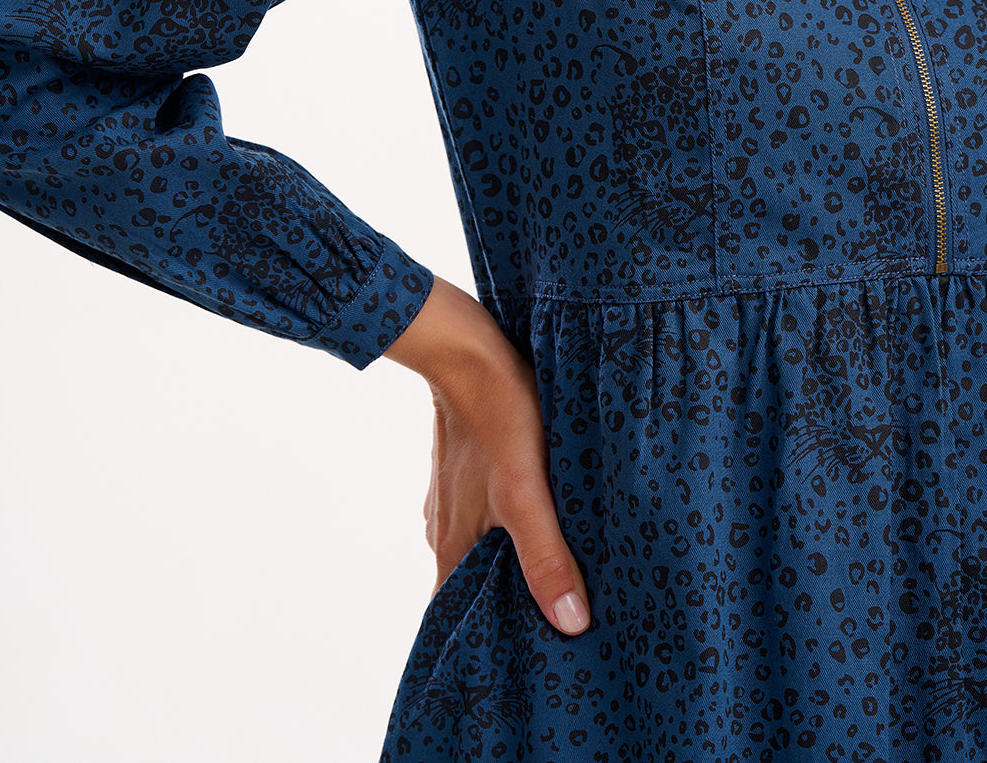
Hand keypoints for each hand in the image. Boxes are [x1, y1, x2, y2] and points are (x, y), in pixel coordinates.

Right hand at [384, 275, 590, 636]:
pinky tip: (544, 518)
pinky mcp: (468, 468)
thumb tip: (571, 625)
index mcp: (450, 548)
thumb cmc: (499, 416)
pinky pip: (487, 513)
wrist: (468, 347)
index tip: (518, 667)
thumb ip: (545, 556)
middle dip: (508, 606)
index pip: (455, 620)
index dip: (481, 646)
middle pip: (473, 586)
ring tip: (559, 575)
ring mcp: (453, 496)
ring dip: (512, 563)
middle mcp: (444, 529)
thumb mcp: (527, 491)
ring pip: (481, 548)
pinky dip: (510, 527)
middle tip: (556, 624)